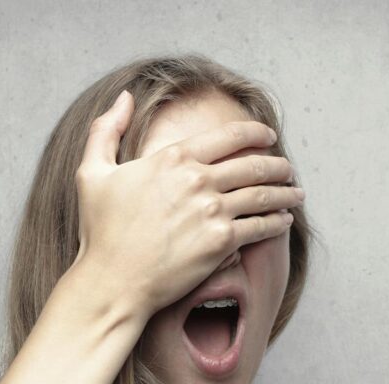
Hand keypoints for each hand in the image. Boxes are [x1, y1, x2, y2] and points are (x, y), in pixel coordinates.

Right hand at [72, 90, 302, 317]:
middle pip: (253, 164)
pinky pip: (260, 226)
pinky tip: (284, 220)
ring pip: (263, 195)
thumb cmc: (100, 231)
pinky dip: (277, 222)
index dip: (255, 133)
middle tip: (288, 169)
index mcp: (172, 158)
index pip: (228, 136)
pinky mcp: (221, 242)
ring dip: (285, 193)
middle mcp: (197, 180)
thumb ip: (107, 129)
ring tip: (296, 193)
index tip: (268, 136)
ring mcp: (211, 211)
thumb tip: (124, 97)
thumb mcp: (92, 171)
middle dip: (277, 164)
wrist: (112, 281)